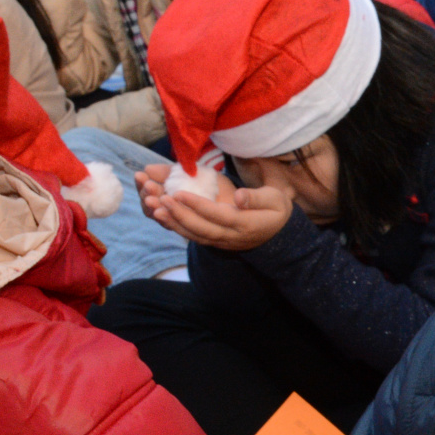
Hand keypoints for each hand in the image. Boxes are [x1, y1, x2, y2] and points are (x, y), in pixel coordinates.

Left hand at [144, 173, 294, 251]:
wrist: (279, 233)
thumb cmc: (276, 210)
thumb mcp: (275, 199)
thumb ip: (257, 198)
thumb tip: (239, 197)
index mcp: (247, 224)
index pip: (219, 215)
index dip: (197, 206)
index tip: (179, 193)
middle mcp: (232, 237)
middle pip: (202, 228)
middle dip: (179, 214)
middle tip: (161, 199)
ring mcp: (223, 242)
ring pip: (195, 235)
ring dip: (173, 223)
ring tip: (155, 208)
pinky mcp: (215, 241)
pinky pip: (194, 237)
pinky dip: (177, 228)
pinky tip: (163, 216)